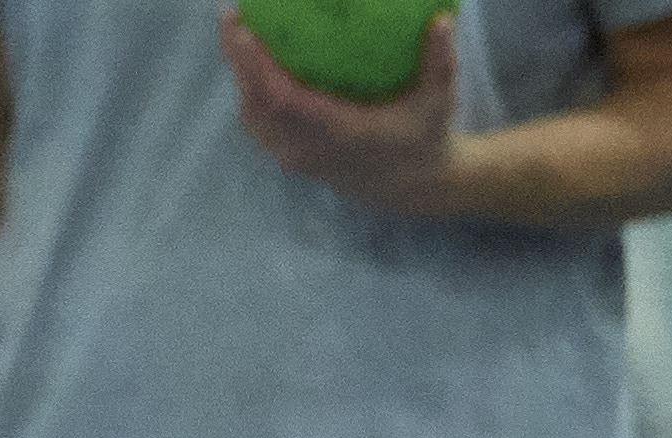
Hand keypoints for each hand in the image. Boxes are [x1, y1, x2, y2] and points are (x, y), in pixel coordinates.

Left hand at [220, 8, 465, 216]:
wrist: (409, 186)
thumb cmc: (423, 138)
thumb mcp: (437, 101)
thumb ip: (439, 62)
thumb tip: (442, 19)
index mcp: (338, 133)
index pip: (283, 100)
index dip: (259, 68)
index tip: (245, 33)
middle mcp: (306, 147)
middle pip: (256, 103)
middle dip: (238, 60)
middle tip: (229, 15)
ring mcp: (294, 154)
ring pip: (252, 114)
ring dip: (239, 73)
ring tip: (233, 31)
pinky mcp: (290, 156)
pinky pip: (259, 122)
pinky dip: (248, 91)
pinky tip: (248, 62)